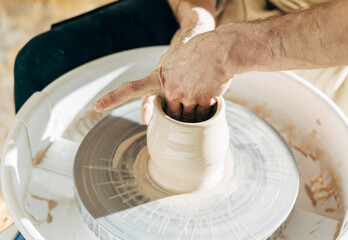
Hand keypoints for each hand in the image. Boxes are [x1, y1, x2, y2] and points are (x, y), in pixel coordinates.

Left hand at [94, 9, 232, 121]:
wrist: (220, 49)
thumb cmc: (197, 53)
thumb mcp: (174, 63)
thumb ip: (166, 83)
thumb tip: (165, 104)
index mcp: (158, 77)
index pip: (131, 90)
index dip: (113, 98)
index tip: (97, 107)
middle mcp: (168, 89)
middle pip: (170, 113)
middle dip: (179, 110)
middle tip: (190, 94)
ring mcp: (184, 96)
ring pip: (186, 117)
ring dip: (194, 109)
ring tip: (201, 90)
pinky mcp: (200, 101)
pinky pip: (201, 116)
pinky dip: (205, 109)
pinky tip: (210, 93)